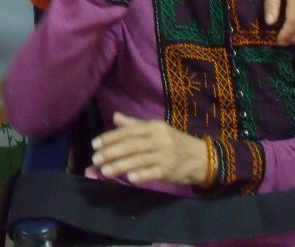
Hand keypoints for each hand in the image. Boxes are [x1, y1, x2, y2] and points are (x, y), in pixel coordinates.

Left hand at [91, 111, 207, 186]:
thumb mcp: (156, 130)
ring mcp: (165, 154)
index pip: (129, 131)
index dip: (111, 137)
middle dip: (111, 152)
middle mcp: (159, 139)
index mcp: (154, 127)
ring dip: (120, 165)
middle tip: (95, 159)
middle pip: (132, 144)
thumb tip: (115, 117)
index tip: (95, 144)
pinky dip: (141, 174)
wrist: (200, 157)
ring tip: (105, 171)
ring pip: (139, 159)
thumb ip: (135, 125)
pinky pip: (153, 172)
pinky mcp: (169, 170)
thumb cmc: (174, 142)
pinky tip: (129, 178)